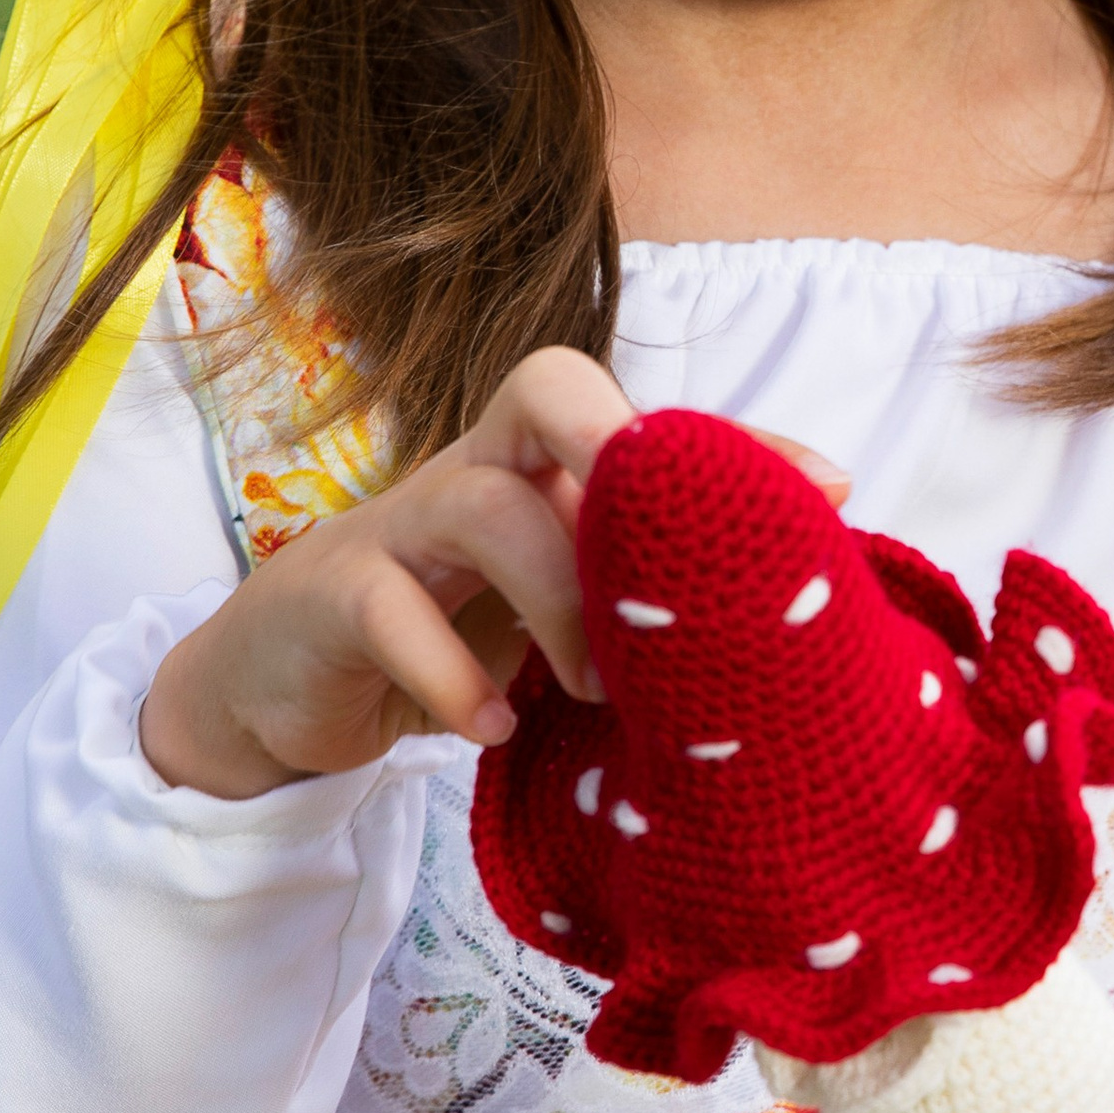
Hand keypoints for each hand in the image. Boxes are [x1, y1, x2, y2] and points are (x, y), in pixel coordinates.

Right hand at [141, 351, 845, 799]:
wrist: (282, 687)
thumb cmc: (447, 636)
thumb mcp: (554, 621)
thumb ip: (639, 609)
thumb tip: (780, 630)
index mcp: (542, 471)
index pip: (644, 422)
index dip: (737, 442)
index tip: (831, 490)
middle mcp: (477, 472)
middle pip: (546, 385)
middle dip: (618, 436)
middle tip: (674, 544)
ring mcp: (396, 526)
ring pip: (479, 499)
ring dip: (556, 595)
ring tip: (596, 688)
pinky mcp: (330, 593)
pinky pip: (391, 611)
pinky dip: (451, 676)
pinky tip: (494, 727)